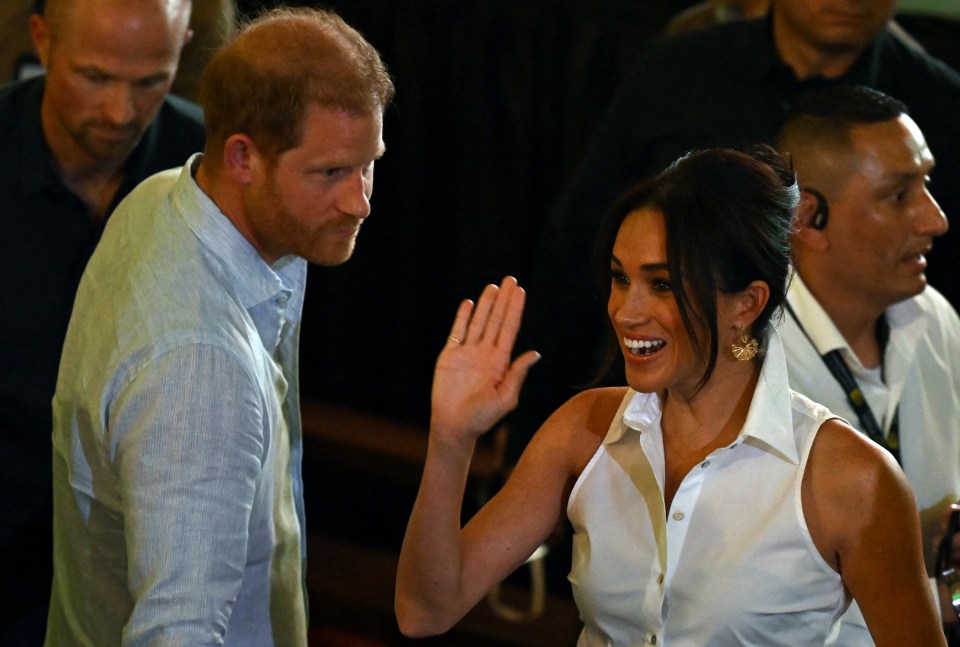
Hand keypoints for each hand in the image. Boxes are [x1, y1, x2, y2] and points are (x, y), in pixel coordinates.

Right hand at [430, 276, 539, 442]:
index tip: (520, 292)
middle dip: (503, 300)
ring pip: (478, 322)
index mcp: (500, 362)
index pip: (510, 329)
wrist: (455, 427)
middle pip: (496, 320)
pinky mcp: (449, 356)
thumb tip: (535, 353)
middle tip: (510, 280)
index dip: (515, 309)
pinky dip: (462, 317)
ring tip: (493, 287)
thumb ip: (517, 374)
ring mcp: (467, 353)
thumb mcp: (506, 398)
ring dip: (486, 304)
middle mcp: (485, 353)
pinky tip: (469, 304)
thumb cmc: (482, 418)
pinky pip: (457, 332)